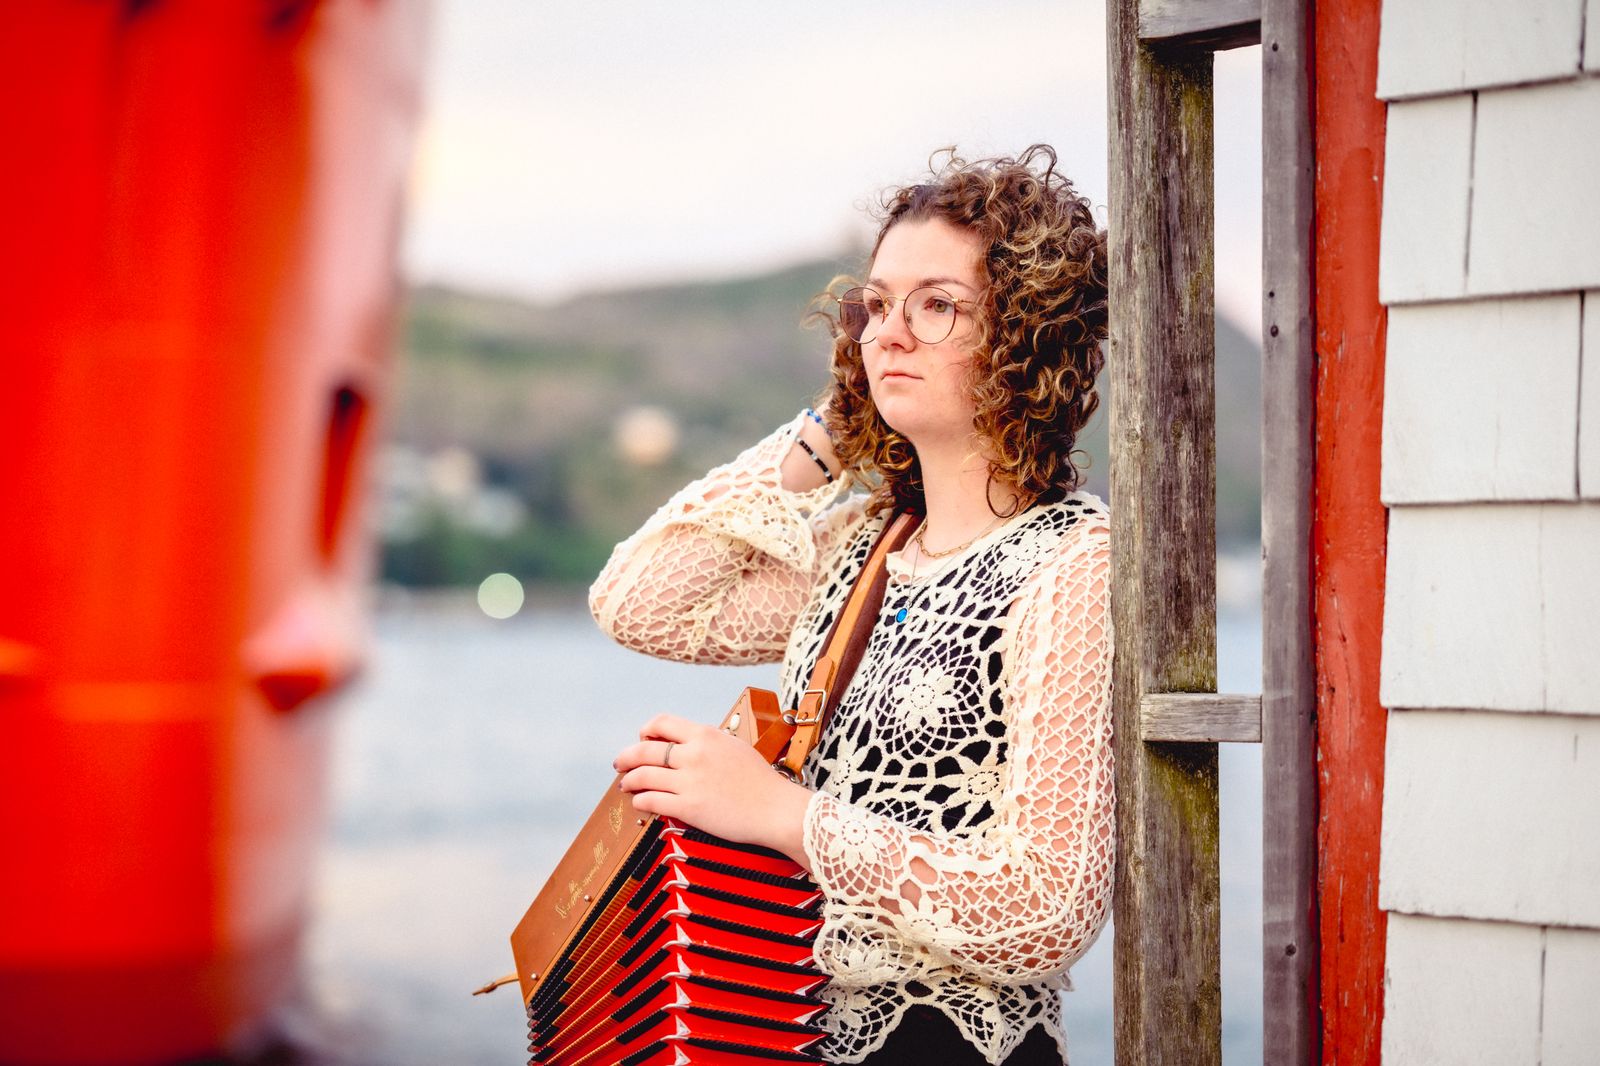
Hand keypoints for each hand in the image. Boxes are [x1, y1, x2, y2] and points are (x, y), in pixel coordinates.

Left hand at [613, 713, 814, 871]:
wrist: (776, 809)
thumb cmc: (761, 781)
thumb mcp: (734, 747)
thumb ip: (708, 743)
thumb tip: (686, 744)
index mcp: (706, 735)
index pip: (662, 723)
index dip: (646, 730)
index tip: (642, 738)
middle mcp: (694, 754)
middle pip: (645, 750)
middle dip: (627, 757)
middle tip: (620, 763)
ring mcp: (690, 781)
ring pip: (643, 775)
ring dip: (629, 779)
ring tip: (625, 784)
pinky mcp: (688, 808)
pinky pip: (652, 800)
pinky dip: (640, 800)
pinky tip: (639, 801)